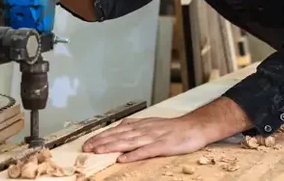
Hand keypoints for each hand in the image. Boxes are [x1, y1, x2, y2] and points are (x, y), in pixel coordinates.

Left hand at [81, 116, 213, 162]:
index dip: (102, 136)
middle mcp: (145, 129)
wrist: (196, 126)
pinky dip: (133, 154)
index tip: (89, 142)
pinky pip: (146, 151)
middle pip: (119, 135)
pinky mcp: (163, 146)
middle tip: (87, 148)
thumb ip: (137, 128)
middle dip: (102, 141)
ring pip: (129, 142)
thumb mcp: (153, 124)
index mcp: (142, 125)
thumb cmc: (175, 128)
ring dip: (112, 146)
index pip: (118, 130)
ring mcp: (154, 137)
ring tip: (98, 152)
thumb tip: (120, 130)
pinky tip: (123, 158)